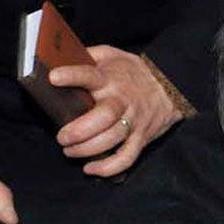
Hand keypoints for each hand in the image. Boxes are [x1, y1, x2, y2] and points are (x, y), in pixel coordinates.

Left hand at [49, 45, 178, 175]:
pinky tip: (90, 168)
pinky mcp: (141, 138)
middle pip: (102, 117)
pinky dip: (108, 167)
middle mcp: (121, 100)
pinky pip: (127, 157)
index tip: (53, 77)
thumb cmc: (133, 72)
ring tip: (70, 151)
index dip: (72, 76)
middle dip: (79, 131)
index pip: (89, 74)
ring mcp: (133, 121)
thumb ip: (88, 55)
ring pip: (111, 140)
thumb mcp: (112, 55)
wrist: (170, 86)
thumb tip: (58, 57)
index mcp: (110, 78)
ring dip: (87, 150)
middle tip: (62, 137)